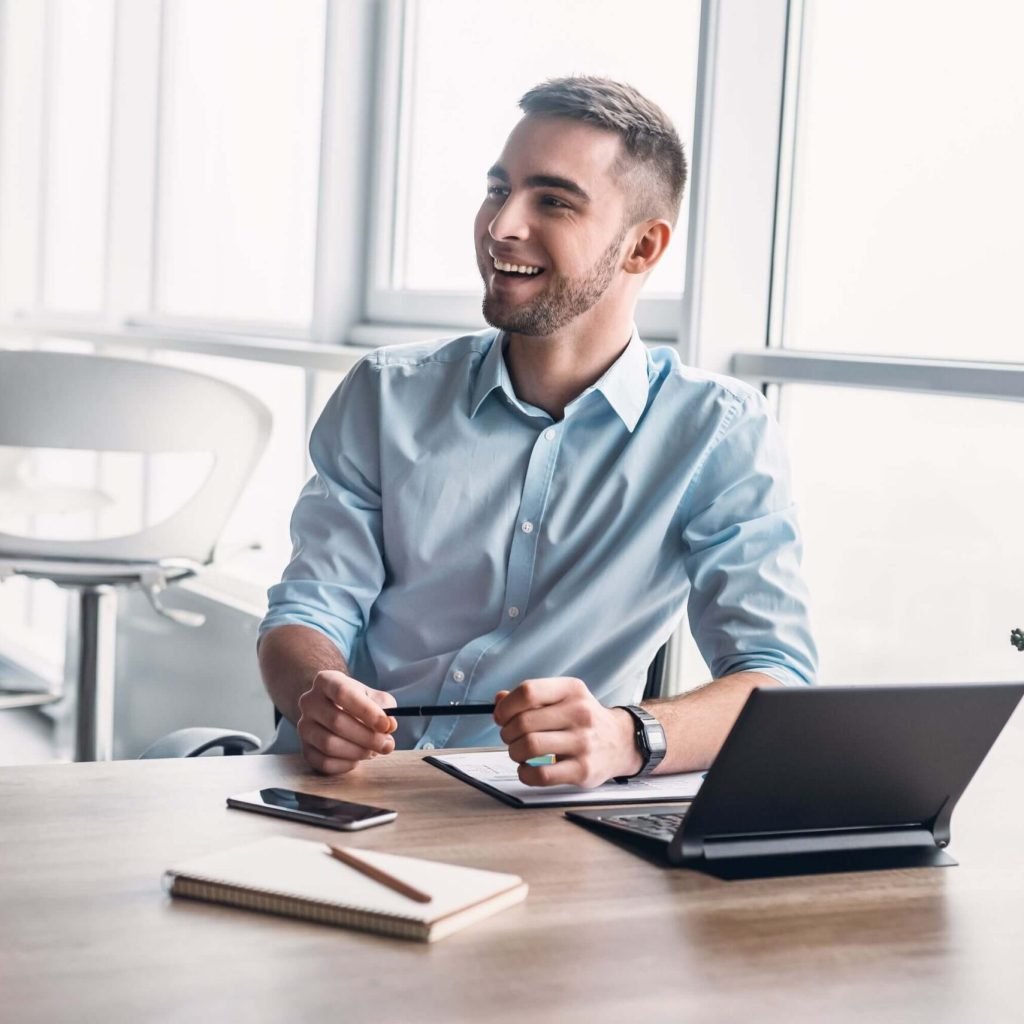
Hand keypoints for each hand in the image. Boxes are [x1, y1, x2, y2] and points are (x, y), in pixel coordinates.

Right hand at [296, 670, 397, 774]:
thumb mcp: (373, 696)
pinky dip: (345, 764)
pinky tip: (357, 758)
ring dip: (357, 751)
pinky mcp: (304, 749)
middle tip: (386, 744)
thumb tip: (389, 726)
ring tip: (373, 750)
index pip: (342, 693)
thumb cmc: (356, 701)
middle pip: (336, 721)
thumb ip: (384, 707)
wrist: (333, 708)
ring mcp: (303, 726)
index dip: (366, 711)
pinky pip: (324, 763)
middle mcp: (309, 702)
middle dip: (367, 737)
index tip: (386, 725)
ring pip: (329, 744)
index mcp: (326, 681)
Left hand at [493, 677, 640, 787]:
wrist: (622, 741)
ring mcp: (583, 742)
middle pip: (523, 722)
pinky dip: (525, 773)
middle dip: (507, 733)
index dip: (506, 706)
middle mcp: (580, 713)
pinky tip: (527, 769)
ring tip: (519, 752)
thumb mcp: (563, 698)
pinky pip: (541, 774)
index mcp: (571, 690)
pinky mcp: (583, 770)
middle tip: (510, 737)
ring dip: (514, 752)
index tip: (501, 716)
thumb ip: (531, 697)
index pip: (528, 691)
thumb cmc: (584, 719)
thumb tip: (499, 701)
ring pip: (529, 747)